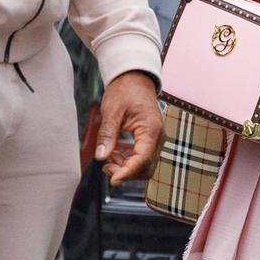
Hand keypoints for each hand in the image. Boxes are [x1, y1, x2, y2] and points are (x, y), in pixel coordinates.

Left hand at [96, 71, 163, 185]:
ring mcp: (156, 138)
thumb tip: (101, 157)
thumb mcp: (112, 111)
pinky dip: (129, 161)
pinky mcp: (151, 139)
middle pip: (146, 168)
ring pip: (145, 165)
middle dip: (126, 172)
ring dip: (127, 168)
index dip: (127, 173)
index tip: (112, 179)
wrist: (135, 79)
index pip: (142, 160)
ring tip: (108, 158)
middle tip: (106, 166)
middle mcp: (158, 137)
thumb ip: (107, 134)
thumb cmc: (125, 91)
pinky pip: (143, 157)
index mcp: (151, 129)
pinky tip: (115, 153)